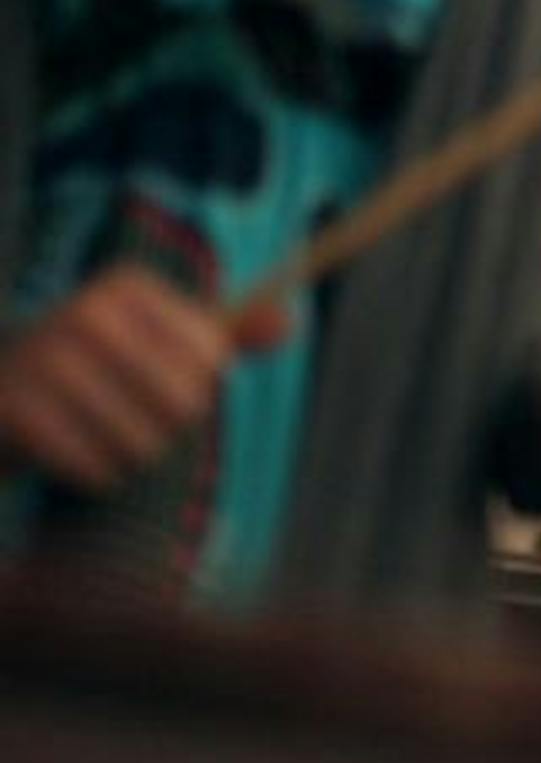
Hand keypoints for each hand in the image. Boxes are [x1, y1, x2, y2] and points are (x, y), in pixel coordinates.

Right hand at [0, 266, 286, 491]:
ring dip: (132, 455)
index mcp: (129, 287)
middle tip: (131, 417)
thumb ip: (227, 335)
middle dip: (168, 425)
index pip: (211, 358)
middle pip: (184, 401)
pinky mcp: (13, 409)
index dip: (197, 387)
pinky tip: (77, 458)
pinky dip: (96, 475)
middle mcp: (84, 310)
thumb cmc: (99, 373)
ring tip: (104, 437)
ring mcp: (41, 357)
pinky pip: (93, 468)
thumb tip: (291, 321)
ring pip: (142, 440)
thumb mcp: (162, 344)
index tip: (160, 381)